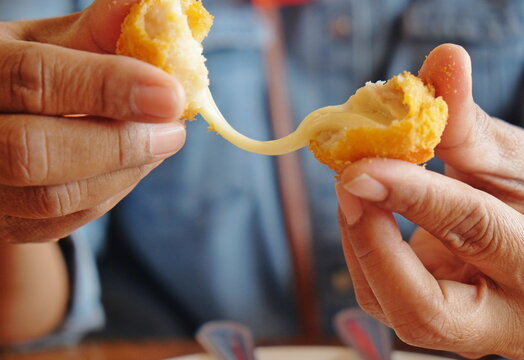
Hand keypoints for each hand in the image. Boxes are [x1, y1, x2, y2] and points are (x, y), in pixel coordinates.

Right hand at [0, 0, 185, 242]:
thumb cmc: (25, 70)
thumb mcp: (48, 41)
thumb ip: (97, 31)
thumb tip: (158, 11)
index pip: (31, 79)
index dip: (106, 87)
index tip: (170, 94)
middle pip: (32, 153)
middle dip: (119, 145)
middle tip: (174, 131)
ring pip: (49, 199)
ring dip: (121, 174)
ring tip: (160, 144)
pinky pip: (58, 223)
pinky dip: (108, 195)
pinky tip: (132, 167)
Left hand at [335, 44, 523, 357]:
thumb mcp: (509, 162)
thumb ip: (470, 124)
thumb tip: (443, 59)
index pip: (475, 233)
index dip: (416, 196)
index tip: (364, 164)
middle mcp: (497, 317)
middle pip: (423, 311)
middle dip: (373, 246)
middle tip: (348, 183)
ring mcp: (457, 329)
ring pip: (389, 308)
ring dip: (358, 240)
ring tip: (354, 183)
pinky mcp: (424, 316)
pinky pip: (380, 294)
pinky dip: (361, 246)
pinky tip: (362, 205)